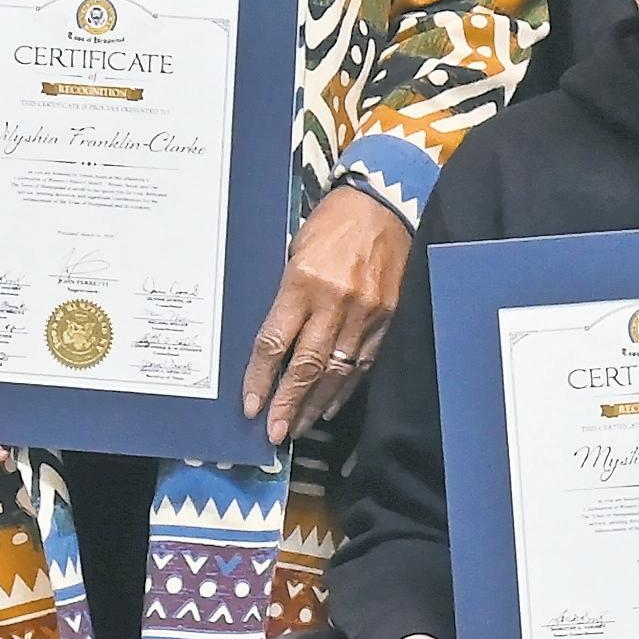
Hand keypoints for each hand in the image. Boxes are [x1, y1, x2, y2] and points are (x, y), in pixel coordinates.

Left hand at [248, 185, 414, 441]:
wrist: (384, 204)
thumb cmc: (332, 223)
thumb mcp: (295, 250)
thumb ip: (287, 295)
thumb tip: (273, 342)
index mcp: (302, 282)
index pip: (274, 343)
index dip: (260, 379)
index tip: (251, 406)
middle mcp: (334, 302)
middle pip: (306, 366)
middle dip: (287, 404)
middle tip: (274, 433)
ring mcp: (364, 313)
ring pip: (336, 372)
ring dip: (314, 404)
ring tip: (297, 427)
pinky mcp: (387, 318)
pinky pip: (363, 363)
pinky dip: (345, 388)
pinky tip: (329, 405)